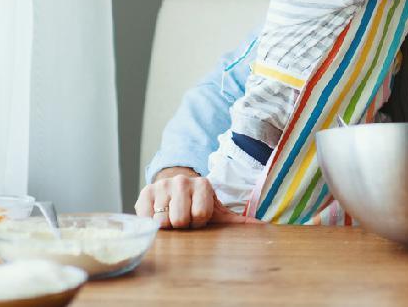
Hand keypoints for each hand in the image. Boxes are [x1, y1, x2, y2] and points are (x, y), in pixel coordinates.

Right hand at [134, 167, 263, 228]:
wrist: (174, 190)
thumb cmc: (197, 205)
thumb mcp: (217, 212)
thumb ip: (237, 221)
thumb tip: (264, 227)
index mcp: (203, 184)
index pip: (200, 215)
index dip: (199, 222)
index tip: (199, 217)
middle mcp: (181, 181)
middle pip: (179, 219)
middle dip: (183, 225)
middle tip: (185, 218)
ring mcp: (161, 185)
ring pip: (162, 221)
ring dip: (167, 225)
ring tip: (172, 216)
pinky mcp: (143, 192)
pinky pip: (145, 218)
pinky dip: (151, 222)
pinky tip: (158, 215)